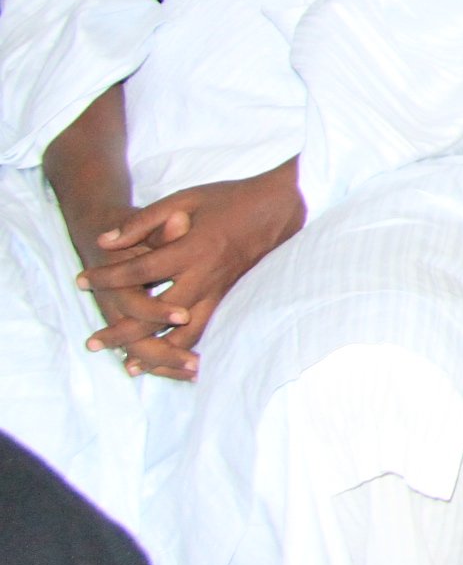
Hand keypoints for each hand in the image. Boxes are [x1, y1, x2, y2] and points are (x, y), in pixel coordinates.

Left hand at [77, 160, 305, 379]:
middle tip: (93, 343)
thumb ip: (144, 221)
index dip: (105, 277)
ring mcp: (220, 291)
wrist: (279, 207)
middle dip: (122, 332)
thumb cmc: (228, 199)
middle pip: (156, 316)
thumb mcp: (184, 199)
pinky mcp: (229, 297)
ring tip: (127, 364)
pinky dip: (184, 350)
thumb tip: (105, 241)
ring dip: (154, 353)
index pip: (138, 271)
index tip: (80, 281)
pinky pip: (205, 331)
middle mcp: (205, 276)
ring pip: (184, 334)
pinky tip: (168, 362)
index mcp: (192, 249)